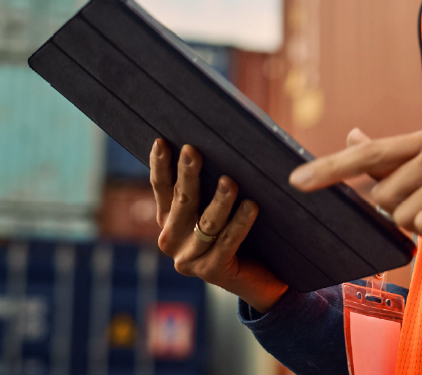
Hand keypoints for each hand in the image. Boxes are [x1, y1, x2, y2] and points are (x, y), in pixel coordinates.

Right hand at [150, 139, 288, 312]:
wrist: (260, 279)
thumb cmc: (242, 232)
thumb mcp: (220, 207)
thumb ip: (212, 183)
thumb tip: (221, 144)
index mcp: (169, 220)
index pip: (162, 188)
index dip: (160, 165)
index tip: (162, 142)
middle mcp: (172, 240)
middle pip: (183, 201)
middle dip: (187, 174)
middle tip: (192, 150)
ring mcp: (190, 259)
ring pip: (207, 223)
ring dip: (219, 201)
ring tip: (230, 181)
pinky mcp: (212, 272)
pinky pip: (228, 242)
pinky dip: (240, 223)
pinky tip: (251, 207)